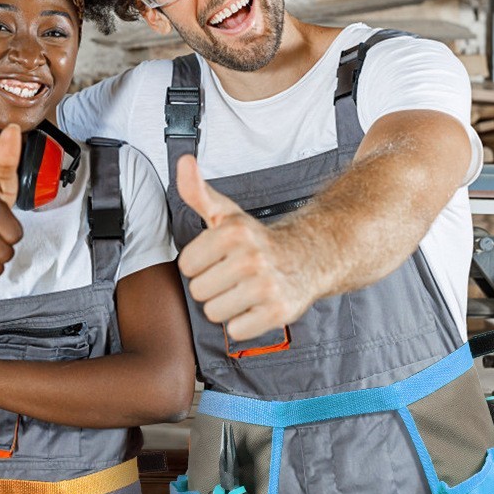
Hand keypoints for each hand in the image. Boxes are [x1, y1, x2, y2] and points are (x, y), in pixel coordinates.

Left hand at [176, 155, 312, 340]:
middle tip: (234, 276)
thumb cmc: (257, 240)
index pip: (186, 266)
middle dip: (213, 286)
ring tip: (244, 290)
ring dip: (227, 306)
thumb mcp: (226, 214)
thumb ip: (197, 192)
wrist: (309, 258)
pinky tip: (256, 305)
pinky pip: (236, 330)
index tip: (220, 258)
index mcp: (233, 232)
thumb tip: (183, 163)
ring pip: (214, 313)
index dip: (201, 264)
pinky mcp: (278, 312)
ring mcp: (266, 286)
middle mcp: (251, 258)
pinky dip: (244, 323)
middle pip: (199, 292)